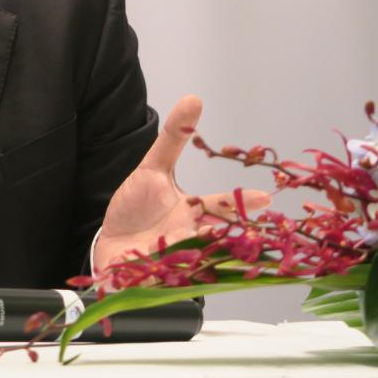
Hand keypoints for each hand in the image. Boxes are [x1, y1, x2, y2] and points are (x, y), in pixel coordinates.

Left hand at [93, 95, 270, 273]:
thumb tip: (194, 98)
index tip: (265, 197)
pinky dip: (153, 266)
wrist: (112, 244)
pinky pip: (157, 274)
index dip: (242, 203)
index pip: (221, 206)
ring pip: (186, 257)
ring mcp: (172, 259)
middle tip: (215, 228)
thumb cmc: (139, 207)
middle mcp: (190, 238)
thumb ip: (174, 138)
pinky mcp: (151, 278)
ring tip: (173, 242)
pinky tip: (147, 259)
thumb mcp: (152, 168)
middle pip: (210, 236)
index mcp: (194, 212)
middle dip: (215, 234)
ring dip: (181, 249)